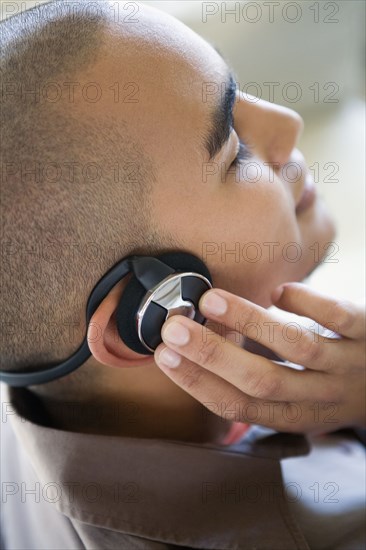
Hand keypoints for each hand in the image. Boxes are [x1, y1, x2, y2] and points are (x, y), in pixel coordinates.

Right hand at [154, 283, 365, 433]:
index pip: (237, 406)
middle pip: (260, 380)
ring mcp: (347, 364)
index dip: (197, 382)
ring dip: (248, 322)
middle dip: (211, 354)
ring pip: (295, 346)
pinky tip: (279, 291)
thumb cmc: (331, 386)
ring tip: (211, 300)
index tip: (163, 355)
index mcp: (293, 413)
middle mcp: (320, 395)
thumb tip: (201, 347)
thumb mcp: (296, 397)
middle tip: (174, 328)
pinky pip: (338, 317)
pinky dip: (306, 302)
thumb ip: (254, 375)